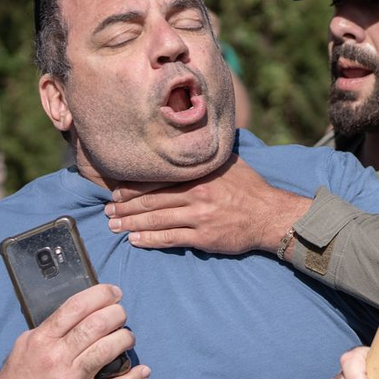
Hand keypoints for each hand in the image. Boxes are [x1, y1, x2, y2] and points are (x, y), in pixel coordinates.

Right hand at [0, 283, 147, 378]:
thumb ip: (51, 329)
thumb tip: (81, 312)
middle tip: (121, 315)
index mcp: (42, 339)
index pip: (76, 307)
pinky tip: (143, 371)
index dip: (101, 295)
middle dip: (117, 314)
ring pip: (107, 350)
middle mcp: (56, 358)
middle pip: (96, 325)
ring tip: (127, 338)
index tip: (114, 293)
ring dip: (125, 339)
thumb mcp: (25, 346)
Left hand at [105, 155, 309, 254]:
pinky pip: (170, 238)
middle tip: (107, 210)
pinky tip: (135, 241)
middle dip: (125, 206)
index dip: (132, 186)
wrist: (271, 215)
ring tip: (114, 226)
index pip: (157, 178)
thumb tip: (192, 137)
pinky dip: (149, 240)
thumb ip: (207, 155)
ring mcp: (199, 216)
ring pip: (156, 219)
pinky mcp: (203, 237)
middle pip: (151, 199)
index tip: (115, 190)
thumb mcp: (229, 162)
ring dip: (131, 224)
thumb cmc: (251, 187)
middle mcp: (195, 193)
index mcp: (198, 174)